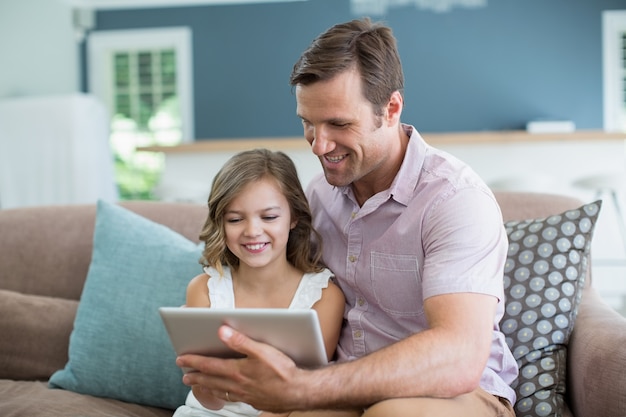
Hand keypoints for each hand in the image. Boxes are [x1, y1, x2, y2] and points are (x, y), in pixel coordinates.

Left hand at [176, 325, 307, 412]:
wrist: (299, 391)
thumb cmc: (283, 371)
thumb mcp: (262, 351)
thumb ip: (241, 341)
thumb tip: (221, 332)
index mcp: (237, 371)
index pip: (209, 365)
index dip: (194, 361)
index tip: (181, 359)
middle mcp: (237, 385)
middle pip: (210, 381)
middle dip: (196, 377)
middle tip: (184, 376)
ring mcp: (245, 395)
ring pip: (220, 391)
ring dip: (207, 387)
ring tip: (198, 385)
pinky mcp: (253, 401)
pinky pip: (232, 398)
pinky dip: (223, 395)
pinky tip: (225, 394)